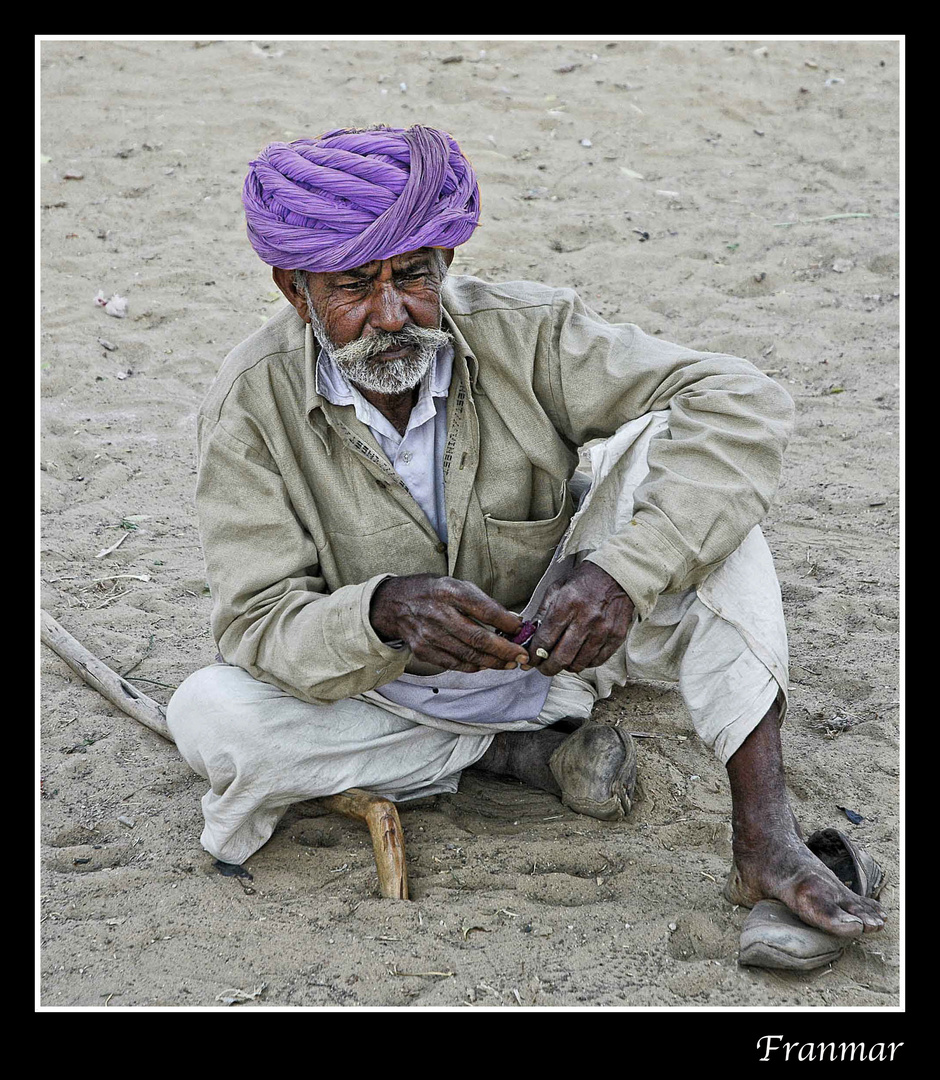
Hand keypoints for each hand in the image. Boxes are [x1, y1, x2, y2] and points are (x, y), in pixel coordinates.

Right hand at [370, 574, 529, 672]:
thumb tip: (511, 621)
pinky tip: (486, 664)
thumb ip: (481, 601)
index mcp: (449, 591)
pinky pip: (455, 663)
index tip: (521, 629)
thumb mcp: (455, 584)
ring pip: (468, 655)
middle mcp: (438, 614)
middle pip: (478, 638)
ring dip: (493, 662)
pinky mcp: (424, 650)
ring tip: (510, 663)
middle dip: (505, 650)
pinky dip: (474, 667)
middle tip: (522, 656)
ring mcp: (429, 635)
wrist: (394, 604)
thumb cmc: (431, 592)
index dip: (507, 623)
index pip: (484, 609)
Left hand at [526, 561, 634, 676]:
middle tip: (543, 667)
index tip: (530, 659)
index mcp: (567, 605)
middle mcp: (586, 619)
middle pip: (561, 657)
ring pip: (579, 663)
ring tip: (562, 661)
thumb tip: (531, 635)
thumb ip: (543, 612)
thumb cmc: (583, 581)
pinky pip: (597, 661)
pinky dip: (586, 663)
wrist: (617, 574)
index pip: (545, 640)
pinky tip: (580, 656)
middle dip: (548, 668)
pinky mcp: (617, 636)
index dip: (534, 654)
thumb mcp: (557, 588)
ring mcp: (603, 630)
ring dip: (566, 667)